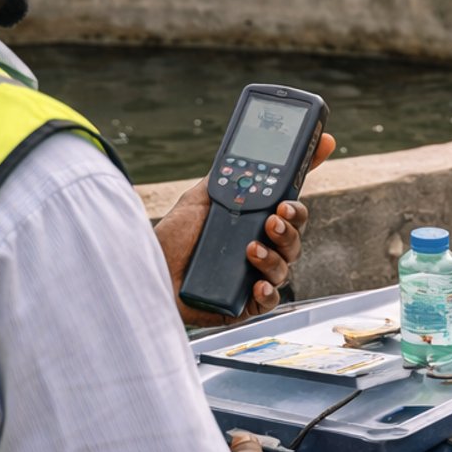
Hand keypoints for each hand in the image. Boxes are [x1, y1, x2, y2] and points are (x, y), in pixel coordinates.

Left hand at [158, 130, 336, 325]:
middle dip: (292, 224)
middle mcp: (261, 248)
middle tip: (277, 214)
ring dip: (275, 255)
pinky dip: (268, 291)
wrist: (148, 272)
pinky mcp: (244, 304)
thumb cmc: (173, 238)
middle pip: (295, 236)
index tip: (302, 184)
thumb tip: (249, 147)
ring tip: (251, 248)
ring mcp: (254, 276)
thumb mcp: (200, 199)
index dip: (299, 198)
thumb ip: (227, 176)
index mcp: (255, 223)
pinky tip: (256, 284)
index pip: (289, 209)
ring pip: (285, 266)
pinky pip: (269, 301)